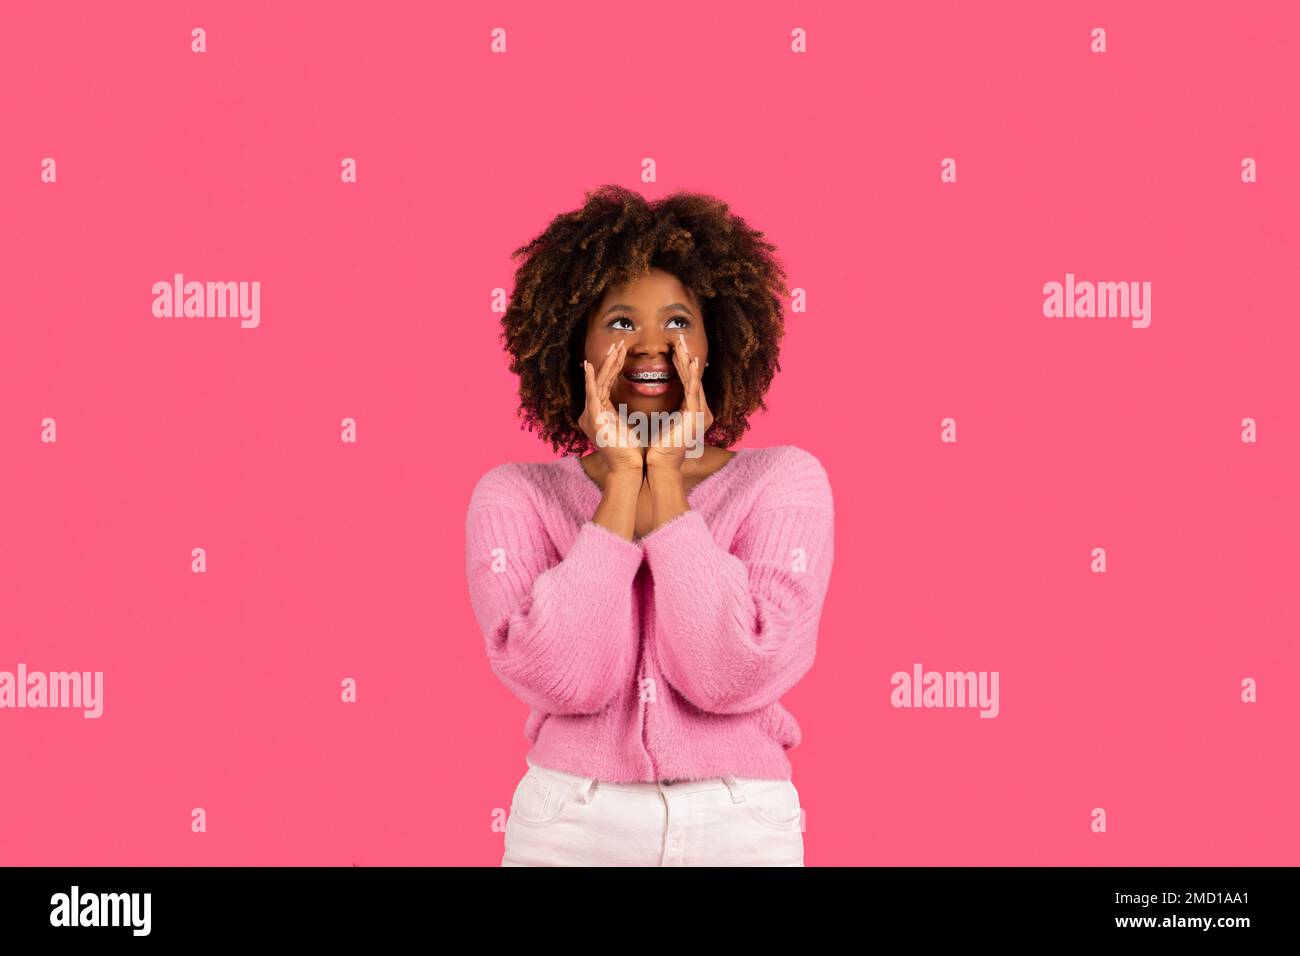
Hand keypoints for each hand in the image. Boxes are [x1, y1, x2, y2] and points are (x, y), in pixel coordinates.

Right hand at [577, 341, 644, 475]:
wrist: (630, 469)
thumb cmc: (632, 451)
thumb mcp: (630, 425)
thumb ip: (627, 412)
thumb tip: (635, 404)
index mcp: (599, 413)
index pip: (606, 384)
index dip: (613, 367)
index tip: (621, 352)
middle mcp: (591, 413)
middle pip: (600, 380)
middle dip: (610, 361)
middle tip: (618, 343)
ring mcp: (590, 415)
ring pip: (598, 383)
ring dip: (607, 364)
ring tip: (616, 348)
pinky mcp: (594, 419)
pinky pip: (592, 394)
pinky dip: (591, 379)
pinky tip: (590, 366)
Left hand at [645, 333, 713, 471]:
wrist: (659, 466)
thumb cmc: (657, 450)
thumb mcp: (661, 425)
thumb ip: (665, 412)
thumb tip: (658, 404)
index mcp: (691, 413)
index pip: (688, 383)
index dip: (682, 365)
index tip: (674, 349)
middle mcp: (699, 411)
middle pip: (693, 378)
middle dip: (685, 357)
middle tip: (680, 338)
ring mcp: (699, 412)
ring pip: (693, 379)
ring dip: (687, 360)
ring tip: (681, 343)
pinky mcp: (694, 414)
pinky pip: (693, 388)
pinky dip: (690, 373)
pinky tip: (688, 360)